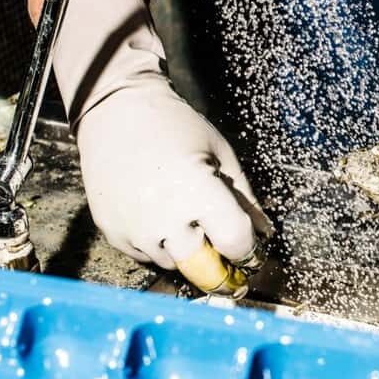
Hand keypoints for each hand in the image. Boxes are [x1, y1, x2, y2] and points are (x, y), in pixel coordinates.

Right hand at [52, 0, 270, 295]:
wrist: (116, 112)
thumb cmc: (176, 126)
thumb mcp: (220, 154)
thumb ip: (245, 198)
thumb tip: (265, 235)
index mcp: (198, 192)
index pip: (235, 244)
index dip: (244, 245)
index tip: (243, 239)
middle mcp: (164, 217)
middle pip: (203, 265)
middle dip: (214, 253)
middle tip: (212, 229)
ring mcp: (135, 229)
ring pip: (174, 264)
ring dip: (184, 249)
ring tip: (178, 210)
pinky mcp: (113, 234)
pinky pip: (145, 257)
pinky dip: (157, 244)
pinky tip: (155, 211)